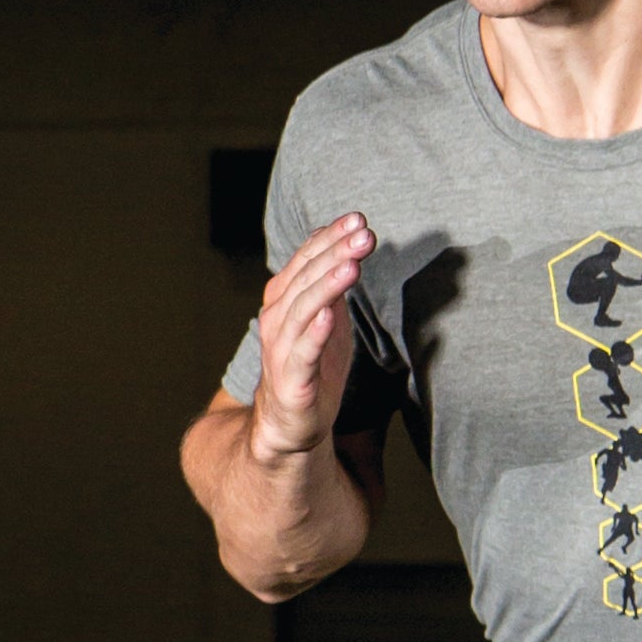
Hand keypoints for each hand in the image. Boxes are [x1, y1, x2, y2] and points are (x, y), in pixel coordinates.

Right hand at [250, 212, 373, 461]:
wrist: (289, 423)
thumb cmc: (312, 366)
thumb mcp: (327, 318)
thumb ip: (333, 284)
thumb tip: (351, 244)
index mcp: (286, 298)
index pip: (308, 258)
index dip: (331, 237)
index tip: (358, 219)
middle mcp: (278, 317)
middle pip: (307, 277)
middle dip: (336, 253)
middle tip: (364, 234)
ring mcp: (282, 347)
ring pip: (304, 309)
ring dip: (328, 284)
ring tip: (351, 265)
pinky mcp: (291, 379)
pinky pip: (303, 352)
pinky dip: (315, 332)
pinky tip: (329, 315)